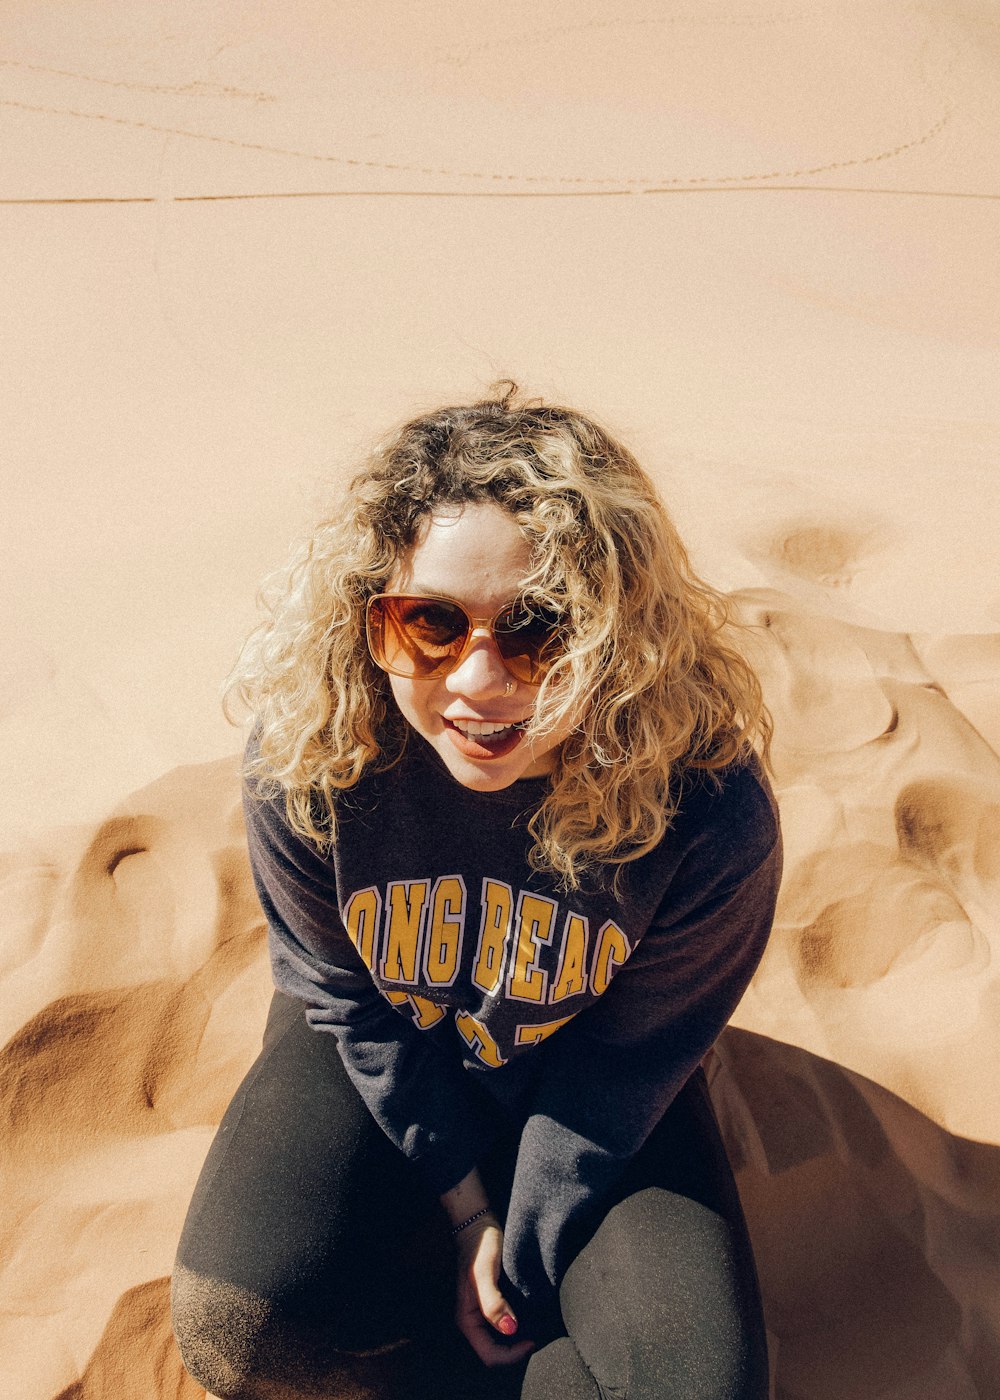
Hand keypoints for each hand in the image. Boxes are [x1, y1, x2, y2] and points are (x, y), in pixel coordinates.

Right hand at [453, 1217, 534, 1367]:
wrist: (480, 1224)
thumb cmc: (480, 1246)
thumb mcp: (485, 1272)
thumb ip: (494, 1302)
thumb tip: (510, 1329)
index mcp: (467, 1319)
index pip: (490, 1355)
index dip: (512, 1354)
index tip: (532, 1340)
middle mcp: (474, 1320)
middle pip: (495, 1352)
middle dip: (516, 1351)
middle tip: (538, 1336)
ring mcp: (483, 1313)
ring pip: (501, 1341)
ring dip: (518, 1340)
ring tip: (537, 1328)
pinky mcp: (492, 1304)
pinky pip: (505, 1325)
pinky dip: (519, 1326)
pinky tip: (531, 1316)